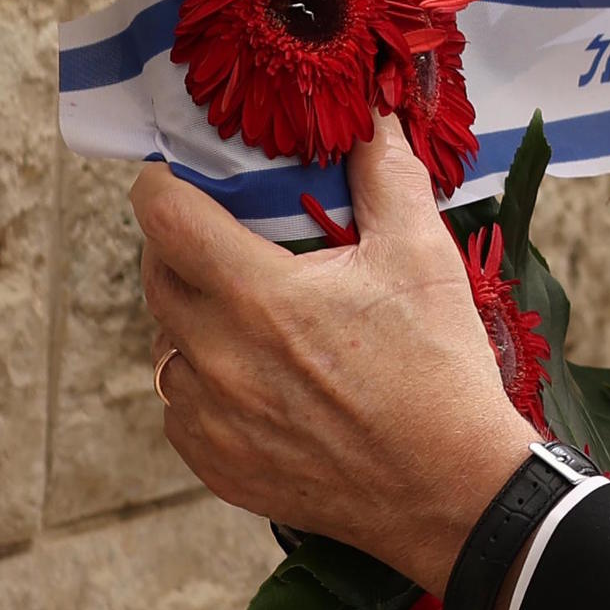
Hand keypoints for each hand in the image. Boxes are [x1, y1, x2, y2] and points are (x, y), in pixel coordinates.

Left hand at [134, 117, 534, 592]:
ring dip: (193, 319)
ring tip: (251, 316)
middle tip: (224, 239)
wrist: (453, 489)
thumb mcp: (423, 257)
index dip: (161, 185)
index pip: (164, 217)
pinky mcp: (216, 464)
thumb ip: (388, 178)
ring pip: (167, 345)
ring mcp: (211, 418)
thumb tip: (375, 120)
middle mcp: (217, 358)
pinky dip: (205, 384)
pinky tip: (257, 379)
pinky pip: (182, 407)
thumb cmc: (440, 372)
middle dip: (179, 247)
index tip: (174, 178)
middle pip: (157, 277)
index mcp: (258, 296)